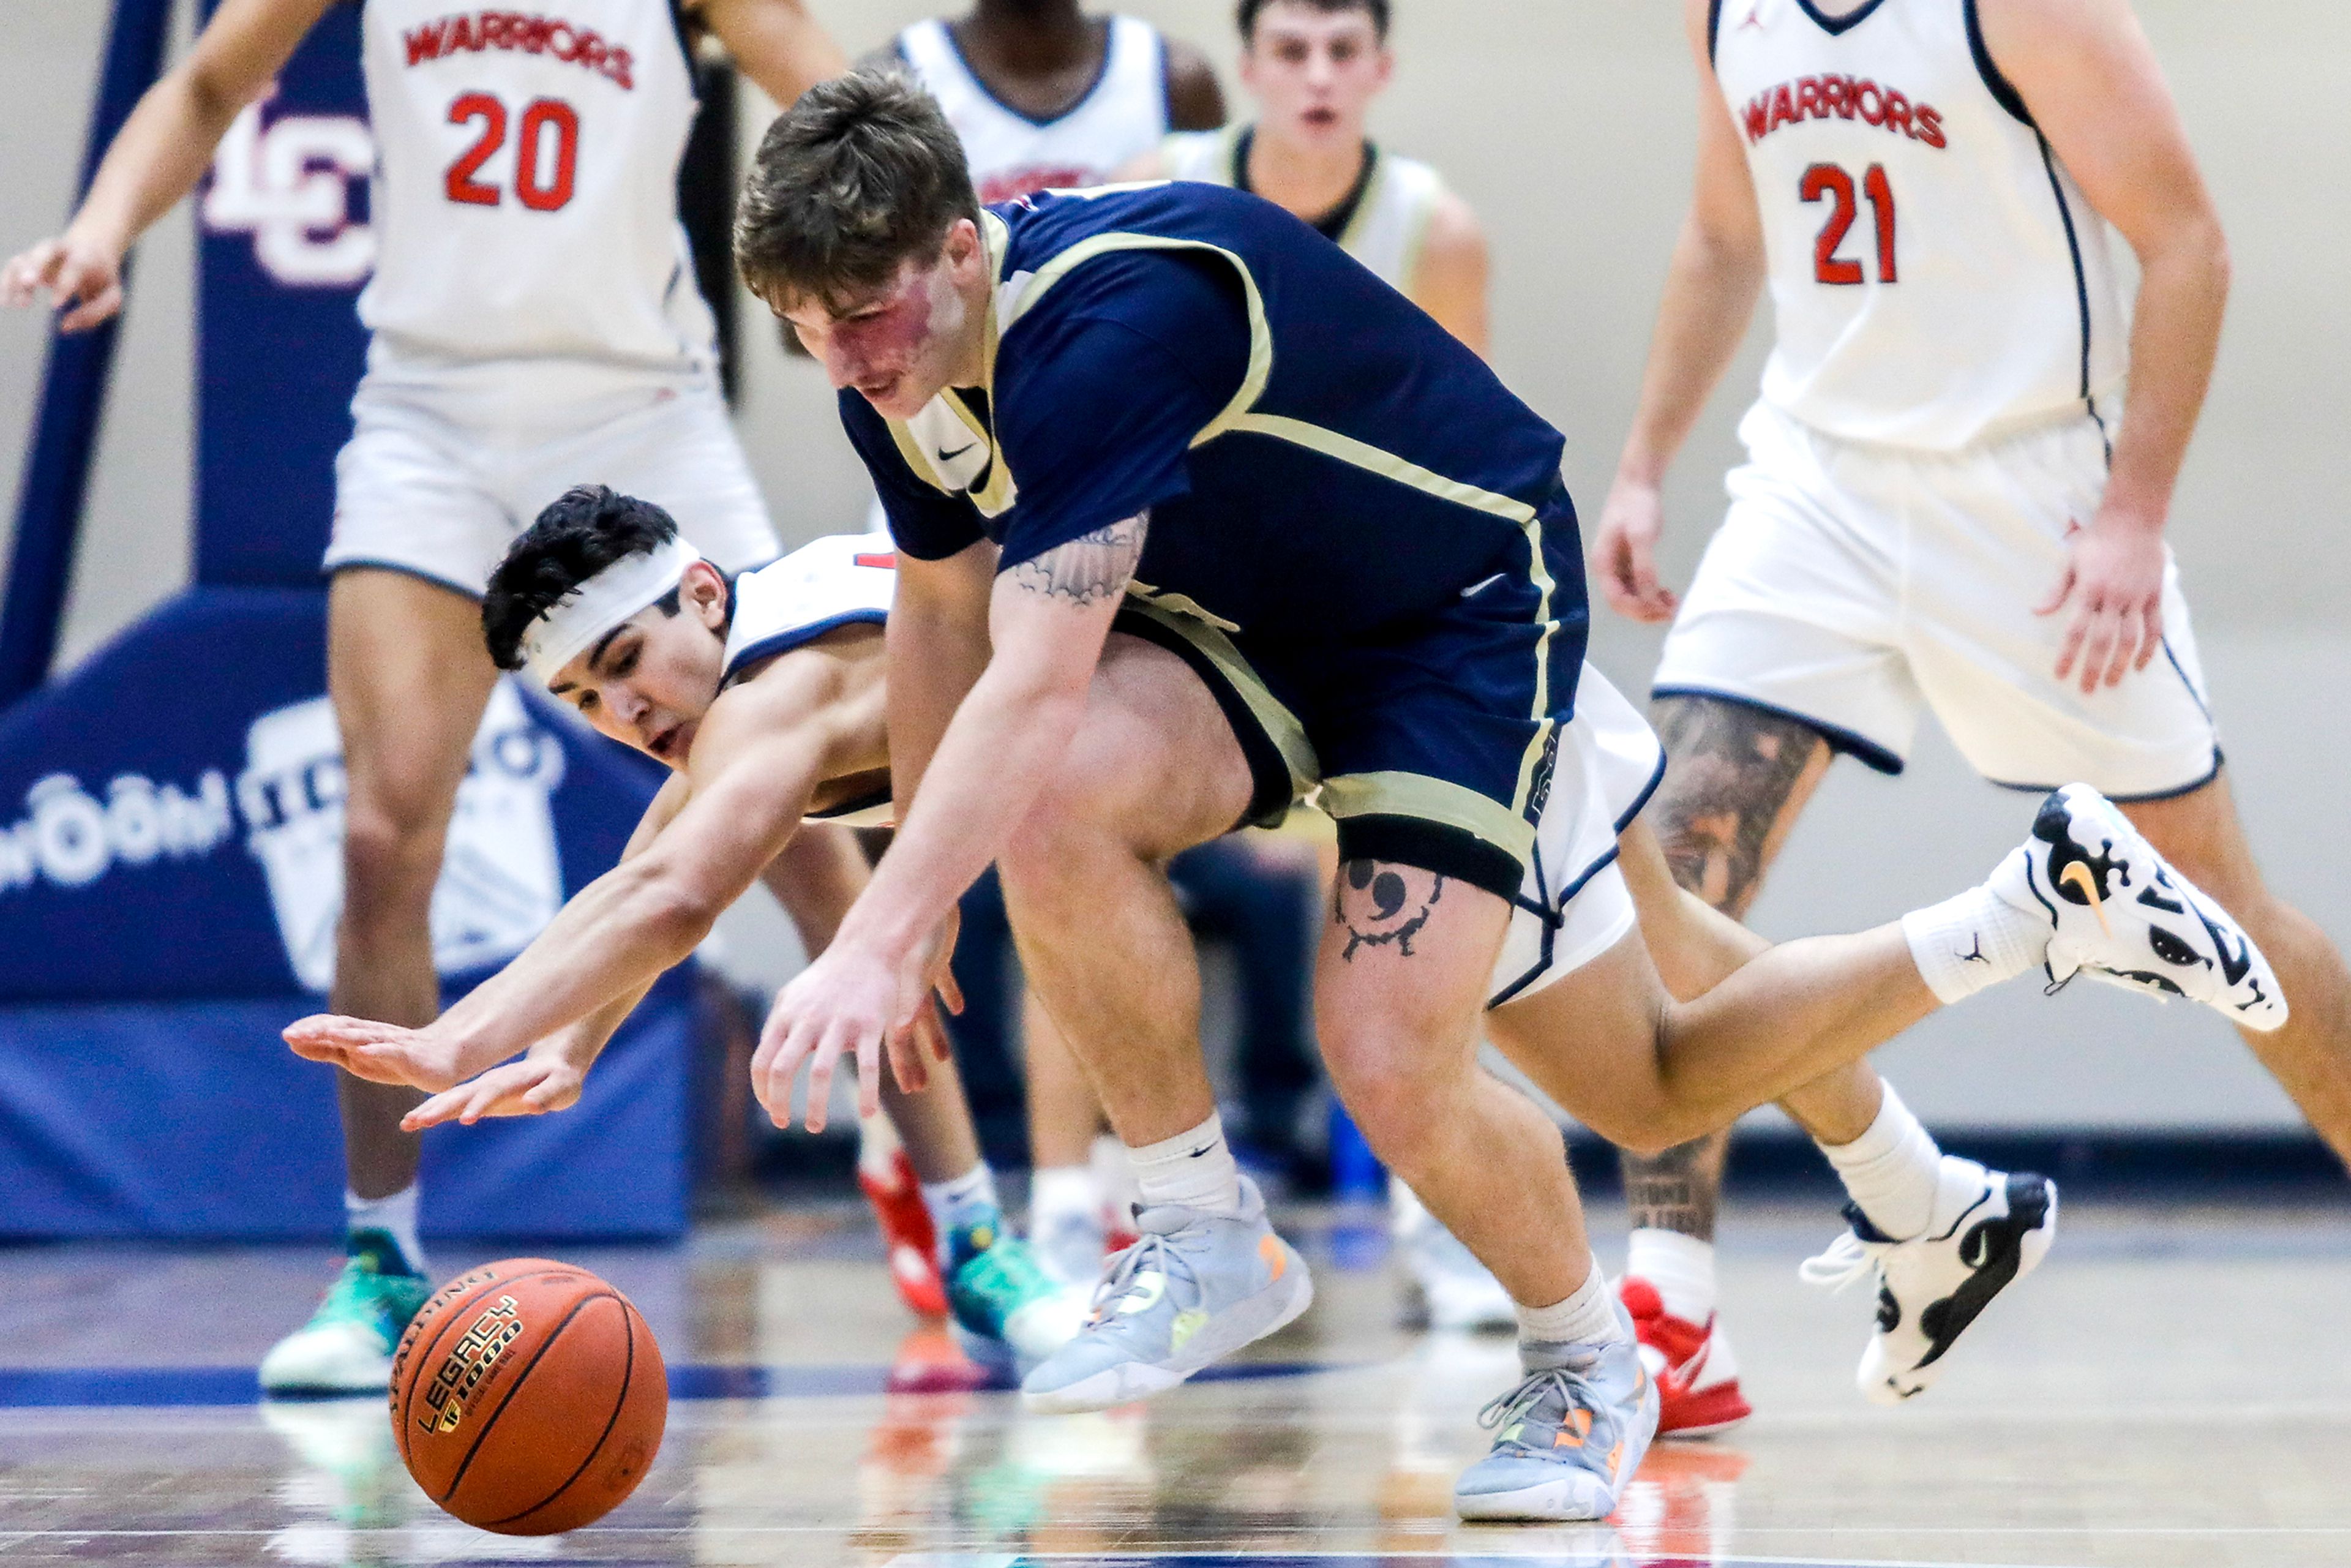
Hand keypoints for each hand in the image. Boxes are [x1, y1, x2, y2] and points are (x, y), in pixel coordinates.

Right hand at [1, 230, 126, 331]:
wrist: (92, 249)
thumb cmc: (102, 278)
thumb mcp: (111, 296)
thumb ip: (94, 313)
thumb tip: (65, 328)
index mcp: (85, 255)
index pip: (75, 266)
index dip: (64, 284)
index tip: (55, 306)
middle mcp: (60, 249)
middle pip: (45, 250)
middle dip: (35, 266)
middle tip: (29, 283)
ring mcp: (40, 253)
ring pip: (23, 260)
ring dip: (16, 280)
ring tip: (16, 304)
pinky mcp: (27, 261)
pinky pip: (12, 268)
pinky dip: (5, 284)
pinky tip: (3, 302)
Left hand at [282, 1015, 469, 1092]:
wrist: (443, 1059)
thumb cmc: (397, 1060)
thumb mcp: (356, 1057)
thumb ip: (328, 1050)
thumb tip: (295, 1043)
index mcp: (359, 1036)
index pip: (331, 1026)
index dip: (310, 1028)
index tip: (286, 1034)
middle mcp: (373, 1035)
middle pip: (343, 1028)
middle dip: (317, 1031)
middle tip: (290, 1034)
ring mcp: (391, 1043)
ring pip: (364, 1036)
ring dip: (341, 1036)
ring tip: (321, 1035)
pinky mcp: (409, 1056)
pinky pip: (392, 1051)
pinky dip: (378, 1050)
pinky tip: (364, 1051)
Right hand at [402, 1055, 584, 1130]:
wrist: (553, 1067)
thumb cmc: (562, 1080)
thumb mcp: (562, 1087)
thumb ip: (548, 1094)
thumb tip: (534, 1105)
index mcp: (511, 1079)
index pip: (493, 1092)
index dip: (480, 1105)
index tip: (465, 1120)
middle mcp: (490, 1081)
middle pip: (463, 1094)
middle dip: (442, 1108)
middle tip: (419, 1121)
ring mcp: (480, 1088)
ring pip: (451, 1098)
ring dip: (430, 1110)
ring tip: (407, 1124)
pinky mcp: (476, 1097)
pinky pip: (450, 1105)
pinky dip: (431, 1112)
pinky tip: (410, 1123)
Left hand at [751, 917, 962, 1132]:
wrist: (866, 948)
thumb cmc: (828, 977)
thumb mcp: (794, 996)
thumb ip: (778, 1027)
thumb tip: (766, 1064)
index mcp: (786, 1015)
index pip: (762, 1061)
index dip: (762, 1090)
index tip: (771, 1108)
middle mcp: (807, 1021)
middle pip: (782, 1069)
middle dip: (778, 1102)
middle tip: (782, 1123)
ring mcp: (838, 1023)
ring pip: (821, 1072)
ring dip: (816, 1106)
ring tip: (815, 1126)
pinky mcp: (869, 1026)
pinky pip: (866, 1066)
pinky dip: (866, 1092)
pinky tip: (867, 1113)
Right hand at [1590, 473, 1679, 622]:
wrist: (1638, 481)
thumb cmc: (1637, 506)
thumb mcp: (1642, 537)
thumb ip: (1644, 568)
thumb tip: (1648, 598)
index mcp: (1603, 565)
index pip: (1617, 600)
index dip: (1638, 610)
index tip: (1661, 611)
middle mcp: (1607, 569)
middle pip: (1623, 603)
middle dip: (1646, 611)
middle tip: (1672, 612)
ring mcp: (1618, 565)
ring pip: (1632, 596)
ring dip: (1651, 604)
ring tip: (1674, 604)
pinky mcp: (1630, 559)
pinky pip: (1639, 585)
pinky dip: (1652, 593)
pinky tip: (1668, 593)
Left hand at [2037, 511, 2167, 693]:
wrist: (2133, 519)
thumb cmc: (2096, 540)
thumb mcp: (2069, 560)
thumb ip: (2055, 590)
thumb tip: (2036, 612)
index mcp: (2089, 590)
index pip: (2076, 631)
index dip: (2068, 655)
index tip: (2061, 675)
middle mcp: (2114, 598)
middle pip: (2104, 641)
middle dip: (2094, 668)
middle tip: (2087, 690)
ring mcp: (2137, 598)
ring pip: (2130, 639)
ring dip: (2121, 664)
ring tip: (2113, 683)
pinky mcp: (2155, 595)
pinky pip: (2154, 628)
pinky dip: (2149, 648)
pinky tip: (2140, 664)